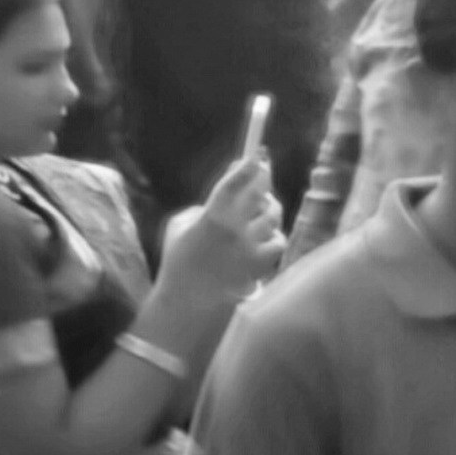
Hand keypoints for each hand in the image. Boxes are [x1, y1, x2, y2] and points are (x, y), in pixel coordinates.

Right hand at [160, 143, 288, 311]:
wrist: (190, 300)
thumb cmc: (179, 261)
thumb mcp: (179, 226)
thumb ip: (204, 208)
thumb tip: (227, 197)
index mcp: (212, 218)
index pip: (233, 185)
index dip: (246, 167)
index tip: (255, 154)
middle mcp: (236, 230)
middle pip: (260, 195)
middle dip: (262, 180)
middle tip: (262, 171)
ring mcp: (252, 248)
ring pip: (272, 217)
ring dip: (267, 208)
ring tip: (259, 208)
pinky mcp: (263, 264)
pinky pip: (277, 241)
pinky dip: (271, 236)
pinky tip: (261, 237)